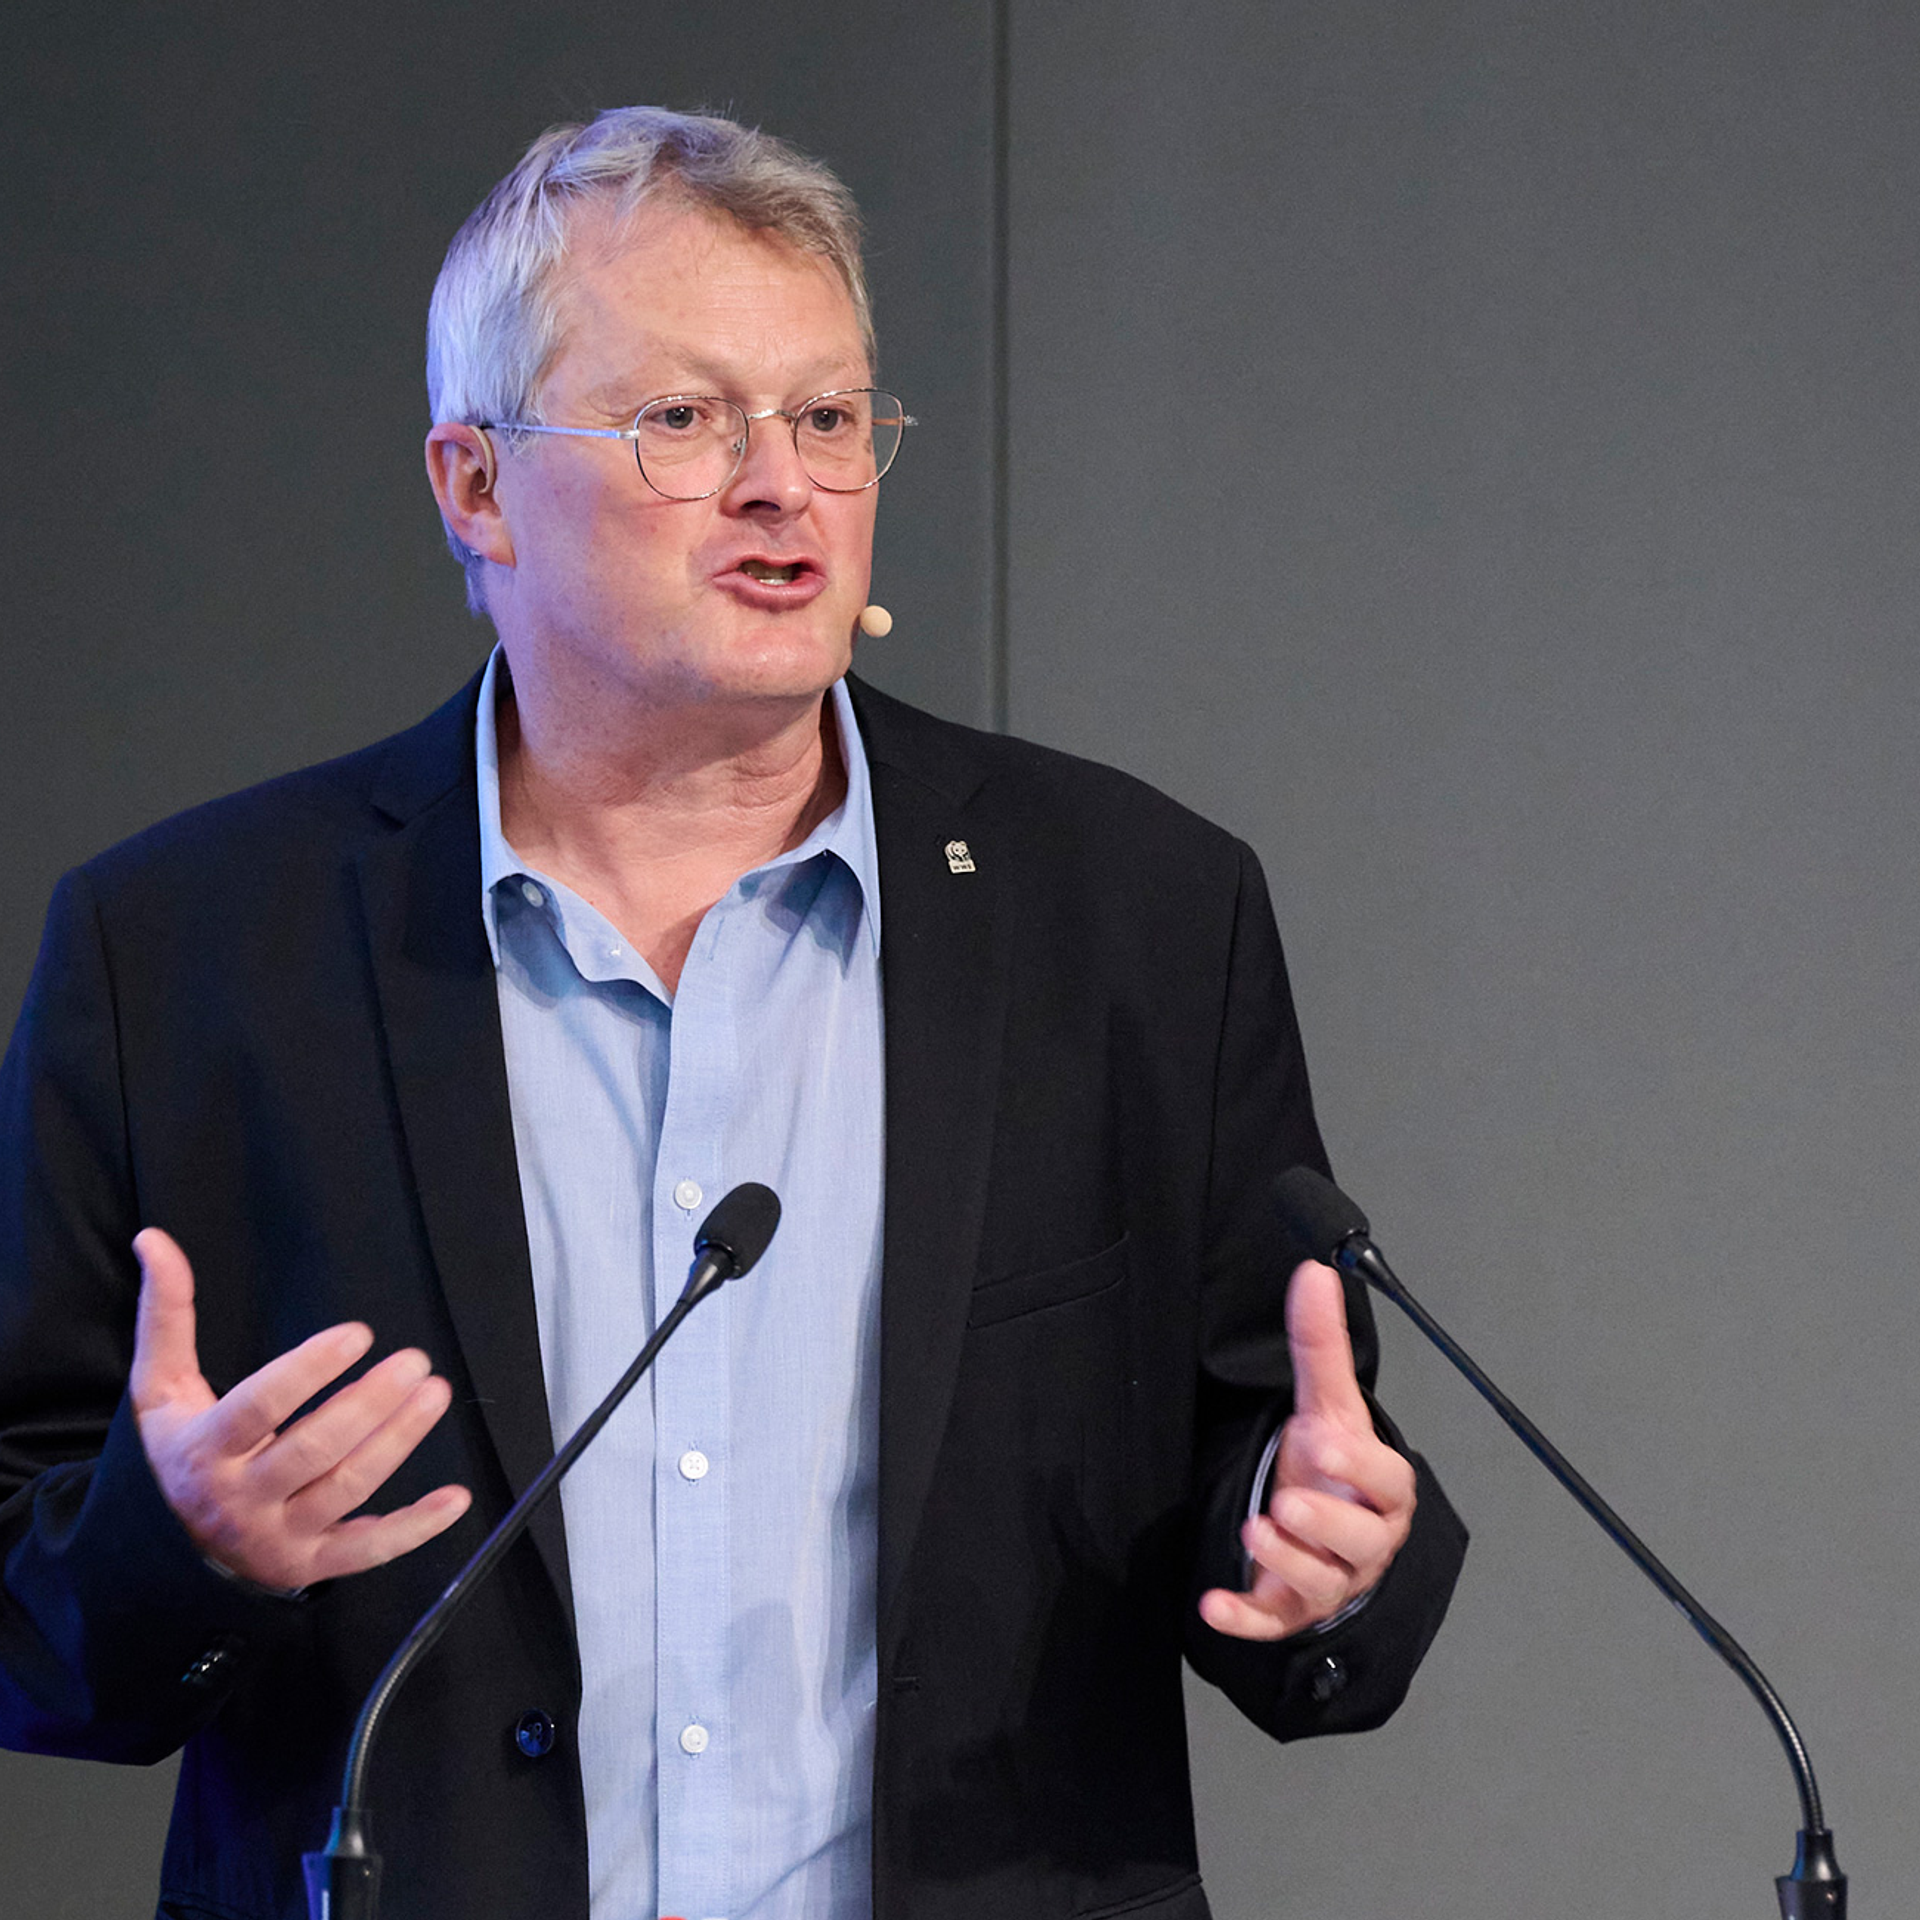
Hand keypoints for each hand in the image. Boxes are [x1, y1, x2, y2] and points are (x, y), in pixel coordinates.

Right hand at [129, 1227, 471, 1590]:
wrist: (167, 1551)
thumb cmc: (179, 1451)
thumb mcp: (161, 1388)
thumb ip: (167, 1314)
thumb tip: (154, 1239)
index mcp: (204, 1451)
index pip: (259, 1407)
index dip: (310, 1370)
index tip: (359, 1333)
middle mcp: (239, 1499)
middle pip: (313, 1449)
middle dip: (370, 1404)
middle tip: (416, 1360)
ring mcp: (278, 1537)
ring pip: (348, 1489)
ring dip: (399, 1441)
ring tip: (435, 1392)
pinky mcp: (311, 1565)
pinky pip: (368, 1551)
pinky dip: (416, 1528)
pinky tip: (456, 1497)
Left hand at [1199, 1259, 1414, 1640]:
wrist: (1325, 1532)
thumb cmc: (1335, 1471)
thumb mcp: (1328, 1406)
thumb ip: (1320, 1345)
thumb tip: (1314, 1273)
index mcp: (1381, 1490)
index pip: (1386, 1483)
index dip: (1360, 1470)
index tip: (1324, 1446)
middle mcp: (1364, 1542)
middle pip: (1360, 1542)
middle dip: (1325, 1526)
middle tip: (1287, 1504)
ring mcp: (1330, 1581)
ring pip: (1321, 1583)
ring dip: (1288, 1563)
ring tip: (1255, 1531)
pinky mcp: (1290, 1611)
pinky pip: (1272, 1622)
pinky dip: (1244, 1618)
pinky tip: (1212, 1606)